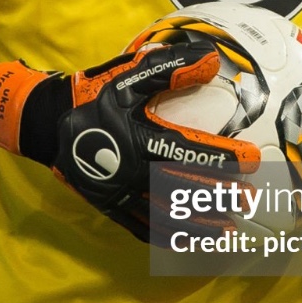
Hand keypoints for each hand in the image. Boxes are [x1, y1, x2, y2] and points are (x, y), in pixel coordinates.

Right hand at [0, 33, 259, 243]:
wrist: (50, 122)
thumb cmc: (96, 95)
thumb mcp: (130, 75)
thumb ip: (170, 69)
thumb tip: (212, 60)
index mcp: (142, 139)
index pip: (192, 152)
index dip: (224, 157)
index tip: (251, 161)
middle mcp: (134, 172)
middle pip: (184, 189)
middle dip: (219, 196)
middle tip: (248, 201)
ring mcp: (121, 193)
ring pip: (166, 215)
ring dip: (199, 224)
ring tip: (227, 229)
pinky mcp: (109, 206)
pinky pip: (140, 228)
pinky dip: (165, 237)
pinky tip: (185, 242)